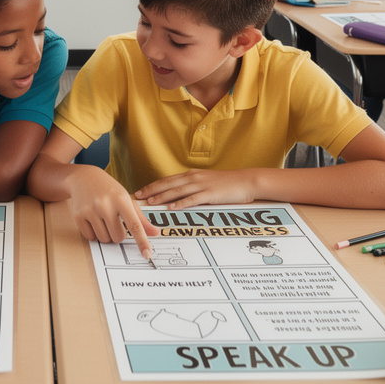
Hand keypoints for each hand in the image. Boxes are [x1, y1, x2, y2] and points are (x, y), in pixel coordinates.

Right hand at [67, 166, 158, 252]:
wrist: (84, 177)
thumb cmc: (108, 189)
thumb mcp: (126, 199)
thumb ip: (140, 218)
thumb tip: (155, 233)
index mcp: (121, 199)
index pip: (134, 225)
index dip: (142, 241)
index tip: (147, 254)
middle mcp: (105, 204)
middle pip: (118, 237)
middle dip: (118, 233)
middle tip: (114, 221)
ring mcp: (90, 210)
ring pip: (104, 239)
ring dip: (106, 234)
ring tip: (102, 219)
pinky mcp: (78, 215)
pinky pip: (90, 237)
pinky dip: (94, 234)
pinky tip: (92, 220)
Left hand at [136, 169, 254, 209]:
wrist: (246, 181)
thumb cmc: (227, 184)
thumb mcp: (206, 181)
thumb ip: (192, 186)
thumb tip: (178, 195)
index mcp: (191, 175)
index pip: (167, 180)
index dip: (152, 186)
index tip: (141, 191)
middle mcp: (194, 178)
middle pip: (168, 184)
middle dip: (151, 191)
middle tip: (138, 198)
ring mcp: (202, 185)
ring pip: (177, 191)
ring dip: (162, 197)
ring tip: (150, 203)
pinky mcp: (210, 194)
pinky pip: (193, 199)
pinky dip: (181, 203)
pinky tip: (172, 208)